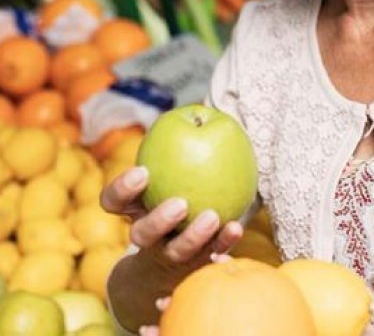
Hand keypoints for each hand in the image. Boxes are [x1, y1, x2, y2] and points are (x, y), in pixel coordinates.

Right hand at [100, 165, 243, 328]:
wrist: (160, 274)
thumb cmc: (168, 214)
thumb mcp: (159, 189)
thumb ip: (176, 162)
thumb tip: (198, 121)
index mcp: (134, 213)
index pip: (114, 201)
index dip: (123, 190)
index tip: (142, 173)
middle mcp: (146, 239)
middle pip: (143, 233)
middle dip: (159, 219)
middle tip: (180, 204)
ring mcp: (167, 260)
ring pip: (175, 253)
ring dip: (194, 237)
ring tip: (214, 218)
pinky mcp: (191, 270)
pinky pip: (206, 260)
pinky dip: (222, 245)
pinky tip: (236, 229)